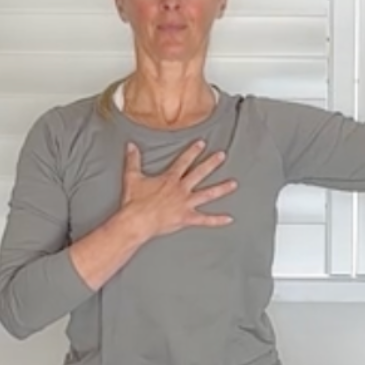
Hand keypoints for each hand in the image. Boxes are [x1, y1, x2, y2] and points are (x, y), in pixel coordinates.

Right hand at [120, 140, 235, 238]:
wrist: (137, 220)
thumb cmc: (134, 201)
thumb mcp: (132, 177)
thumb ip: (133, 160)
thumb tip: (130, 145)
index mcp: (170, 179)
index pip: (184, 161)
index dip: (193, 151)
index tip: (202, 143)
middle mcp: (181, 189)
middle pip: (200, 173)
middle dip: (212, 163)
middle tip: (222, 156)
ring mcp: (186, 204)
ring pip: (208, 194)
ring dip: (222, 189)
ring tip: (234, 184)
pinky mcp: (186, 218)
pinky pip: (205, 220)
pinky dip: (217, 220)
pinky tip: (229, 219)